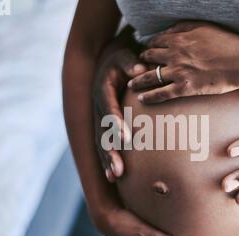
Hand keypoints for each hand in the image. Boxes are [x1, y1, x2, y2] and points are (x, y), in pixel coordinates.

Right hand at [92, 39, 146, 181]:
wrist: (106, 61)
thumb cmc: (121, 58)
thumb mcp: (125, 55)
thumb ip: (131, 62)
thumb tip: (139, 69)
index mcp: (103, 90)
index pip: (109, 109)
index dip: (116, 123)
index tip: (126, 138)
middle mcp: (98, 107)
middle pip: (102, 132)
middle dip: (110, 151)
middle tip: (120, 169)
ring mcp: (98, 117)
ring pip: (101, 142)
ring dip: (107, 160)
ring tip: (115, 177)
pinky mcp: (102, 125)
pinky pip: (103, 144)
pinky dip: (106, 159)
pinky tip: (113, 177)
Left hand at [128, 21, 238, 102]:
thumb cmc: (227, 43)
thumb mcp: (204, 27)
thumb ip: (184, 27)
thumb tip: (169, 31)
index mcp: (179, 38)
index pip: (156, 41)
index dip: (148, 45)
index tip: (145, 50)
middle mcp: (175, 54)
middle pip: (149, 57)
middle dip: (141, 61)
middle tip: (136, 66)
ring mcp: (178, 72)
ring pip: (151, 76)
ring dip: (139, 80)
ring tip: (132, 83)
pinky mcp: (185, 88)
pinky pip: (161, 94)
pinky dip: (149, 97)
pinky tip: (141, 99)